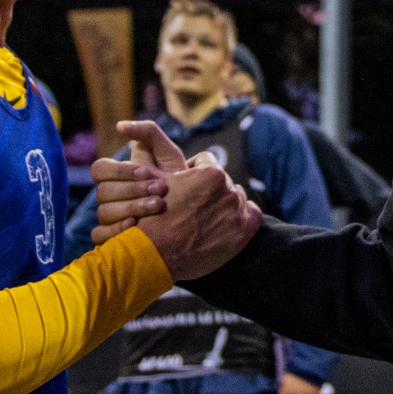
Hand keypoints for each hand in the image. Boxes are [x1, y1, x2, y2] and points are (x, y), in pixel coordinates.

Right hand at [90, 121, 184, 240]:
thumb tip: (120, 126)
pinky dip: (115, 231)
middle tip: (161, 190)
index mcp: (118, 175)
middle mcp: (111, 196)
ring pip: (104, 213)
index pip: (99, 169)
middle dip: (132, 190)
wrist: (194, 212)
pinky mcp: (114, 238)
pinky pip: (100, 236)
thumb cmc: (179, 180)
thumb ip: (148, 133)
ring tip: (158, 206)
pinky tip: (136, 226)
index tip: (147, 172)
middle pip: (103, 192)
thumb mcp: (168, 154)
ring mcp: (111, 217)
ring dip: (131, 208)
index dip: (120, 170)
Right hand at [132, 165, 258, 281]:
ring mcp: (238, 212)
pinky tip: (227, 222)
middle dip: (209, 189)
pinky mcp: (243, 232)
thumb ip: (155, 157)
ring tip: (206, 217)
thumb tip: (139, 138)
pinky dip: (244, 216)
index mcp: (210, 173)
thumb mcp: (151, 181)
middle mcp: (228, 190)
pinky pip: (253, 214)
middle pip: (222, 181)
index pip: (207, 161)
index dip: (194, 171)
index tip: (186, 185)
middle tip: (194, 205)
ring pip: (235, 197)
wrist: (154, 255)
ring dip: (224, 203)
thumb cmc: (151, 218)